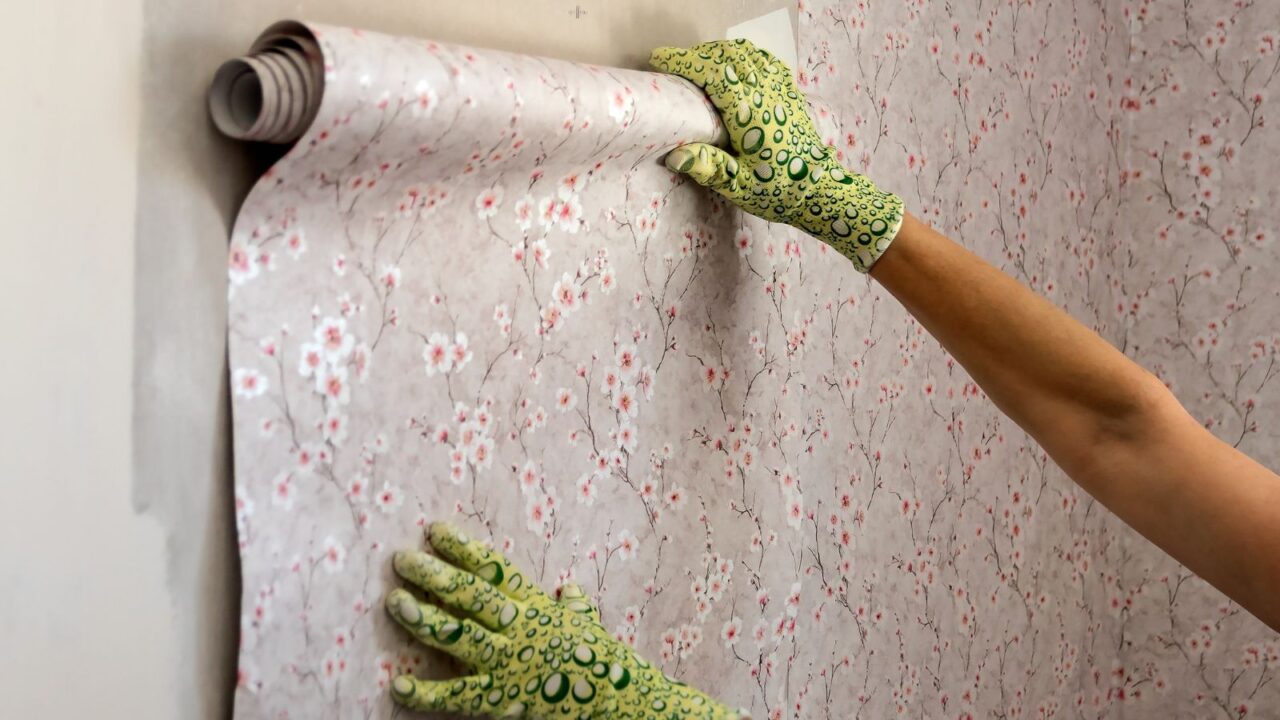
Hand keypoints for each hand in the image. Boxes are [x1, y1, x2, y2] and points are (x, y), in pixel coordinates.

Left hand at [385, 522, 743, 717]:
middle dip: (434, 575)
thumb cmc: (599, 660)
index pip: (493, 568)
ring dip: (424, 618)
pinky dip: (425, 694)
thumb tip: (567, 589)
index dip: (462, 548)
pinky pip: (456, 696)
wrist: (616, 702)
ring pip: (458, 635)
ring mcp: (508, 662)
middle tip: (401, 560)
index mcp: (535, 605)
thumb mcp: (587, 624)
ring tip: (395, 602)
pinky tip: (398, 685)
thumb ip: (572, 605)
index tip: (433, 530)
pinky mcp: (501, 698)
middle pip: (470, 595)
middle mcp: (519, 628)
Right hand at [650, 39, 903, 271]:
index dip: (685, 61)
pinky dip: (744, 56)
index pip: (714, 72)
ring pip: (747, 53)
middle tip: (676, 66)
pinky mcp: (789, 92)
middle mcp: (766, 93)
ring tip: (700, 66)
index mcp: (750, 113)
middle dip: (698, 55)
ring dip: (720, 53)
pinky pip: (764, 60)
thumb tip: (674, 156)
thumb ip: (709, 168)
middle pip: (728, 55)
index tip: (660, 58)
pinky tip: (734, 67)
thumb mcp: (739, 187)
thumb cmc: (777, 191)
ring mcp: (780, 89)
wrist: (819, 190)